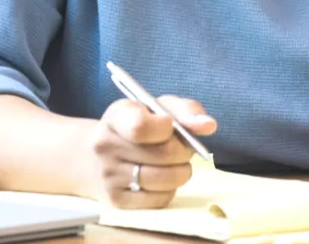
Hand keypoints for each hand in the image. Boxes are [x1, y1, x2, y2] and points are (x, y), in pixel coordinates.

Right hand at [83, 95, 216, 207]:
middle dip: (184, 150)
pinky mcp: (117, 201)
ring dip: (181, 171)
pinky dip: (170, 189)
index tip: (171, 125)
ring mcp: (109, 176)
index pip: (141, 126)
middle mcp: (105, 146)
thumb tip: (208, 125)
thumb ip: (186, 110)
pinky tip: (162, 179)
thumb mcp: (159, 107)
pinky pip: (160, 199)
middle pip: (164, 153)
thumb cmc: (139, 126)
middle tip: (182, 147)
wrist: (100, 156)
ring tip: (175, 163)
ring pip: (165, 179)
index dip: (167, 127)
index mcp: (115, 116)